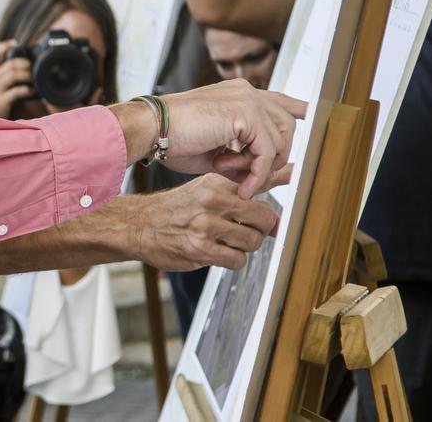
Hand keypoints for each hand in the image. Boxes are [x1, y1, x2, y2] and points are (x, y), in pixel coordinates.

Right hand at [0, 40, 34, 118]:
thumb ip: (6, 73)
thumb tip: (26, 64)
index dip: (3, 46)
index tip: (15, 43)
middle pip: (10, 64)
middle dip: (24, 63)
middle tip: (32, 67)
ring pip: (12, 76)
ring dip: (26, 75)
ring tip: (33, 79)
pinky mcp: (0, 101)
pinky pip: (14, 92)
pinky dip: (25, 90)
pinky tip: (31, 91)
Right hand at [133, 173, 280, 270]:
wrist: (140, 224)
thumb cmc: (178, 206)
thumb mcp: (210, 186)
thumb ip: (250, 182)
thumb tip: (291, 171)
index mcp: (216, 183)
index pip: (261, 195)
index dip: (263, 210)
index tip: (258, 216)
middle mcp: (212, 201)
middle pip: (265, 219)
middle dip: (260, 229)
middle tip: (245, 230)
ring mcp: (206, 226)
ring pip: (253, 241)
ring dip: (245, 246)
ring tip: (228, 241)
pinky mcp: (200, 250)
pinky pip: (237, 260)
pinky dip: (232, 259)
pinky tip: (218, 252)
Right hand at [161, 79, 304, 198]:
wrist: (151, 129)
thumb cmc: (173, 140)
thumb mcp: (217, 152)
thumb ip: (245, 159)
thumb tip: (267, 177)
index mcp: (236, 94)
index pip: (278, 98)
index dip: (298, 108)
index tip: (312, 115)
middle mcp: (245, 92)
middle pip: (288, 124)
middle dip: (275, 157)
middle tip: (247, 177)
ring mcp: (246, 99)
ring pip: (282, 138)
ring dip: (263, 167)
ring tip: (234, 177)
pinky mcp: (244, 112)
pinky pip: (268, 151)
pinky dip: (257, 173)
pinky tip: (241, 184)